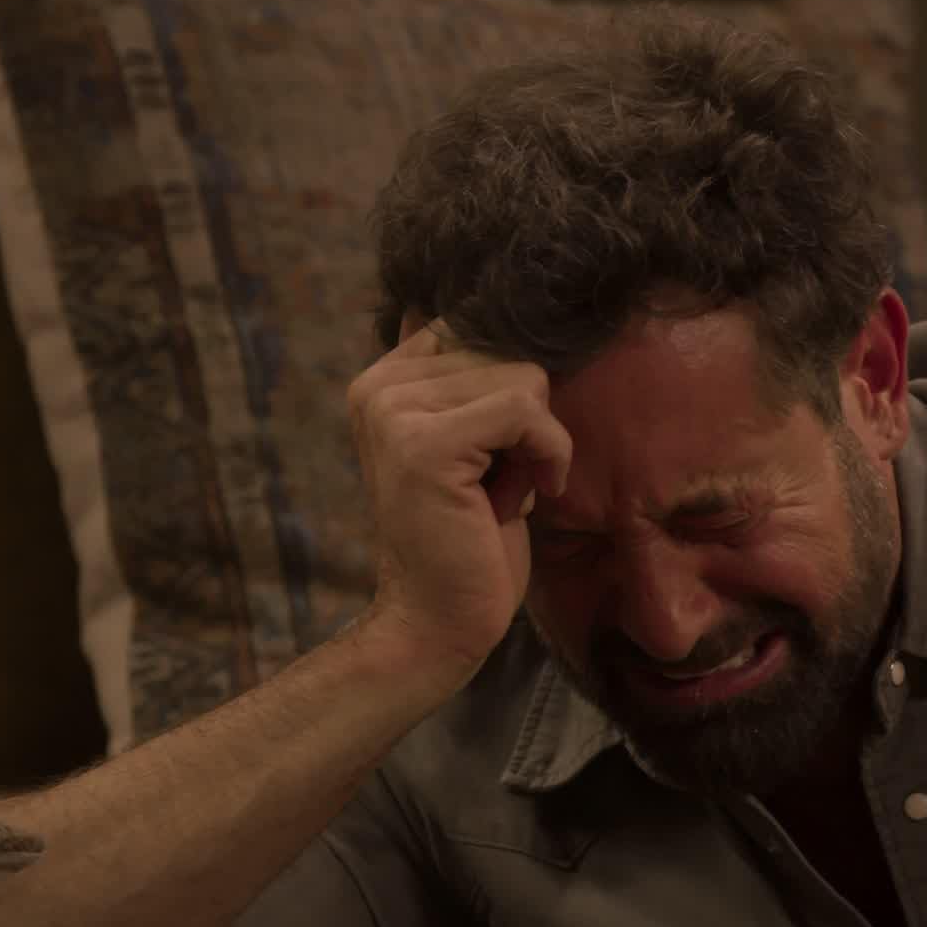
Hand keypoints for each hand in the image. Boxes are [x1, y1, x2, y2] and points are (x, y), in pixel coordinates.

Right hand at [346, 319, 571, 675]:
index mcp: (382, 380)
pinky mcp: (426, 443)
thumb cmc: (467, 538)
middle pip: (507, 349)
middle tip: (494, 481)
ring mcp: (395, 412)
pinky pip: (525, 410)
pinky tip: (525, 498)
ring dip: (536, 443)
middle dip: (526, 419)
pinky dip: (548, 455)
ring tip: (499, 491)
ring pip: (523, 377)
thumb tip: (488, 306)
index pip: (479, 325)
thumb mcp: (470, 444)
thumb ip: (465, 381)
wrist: (438, 621)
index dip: (511, 387)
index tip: (494, 450)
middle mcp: (378, 386)